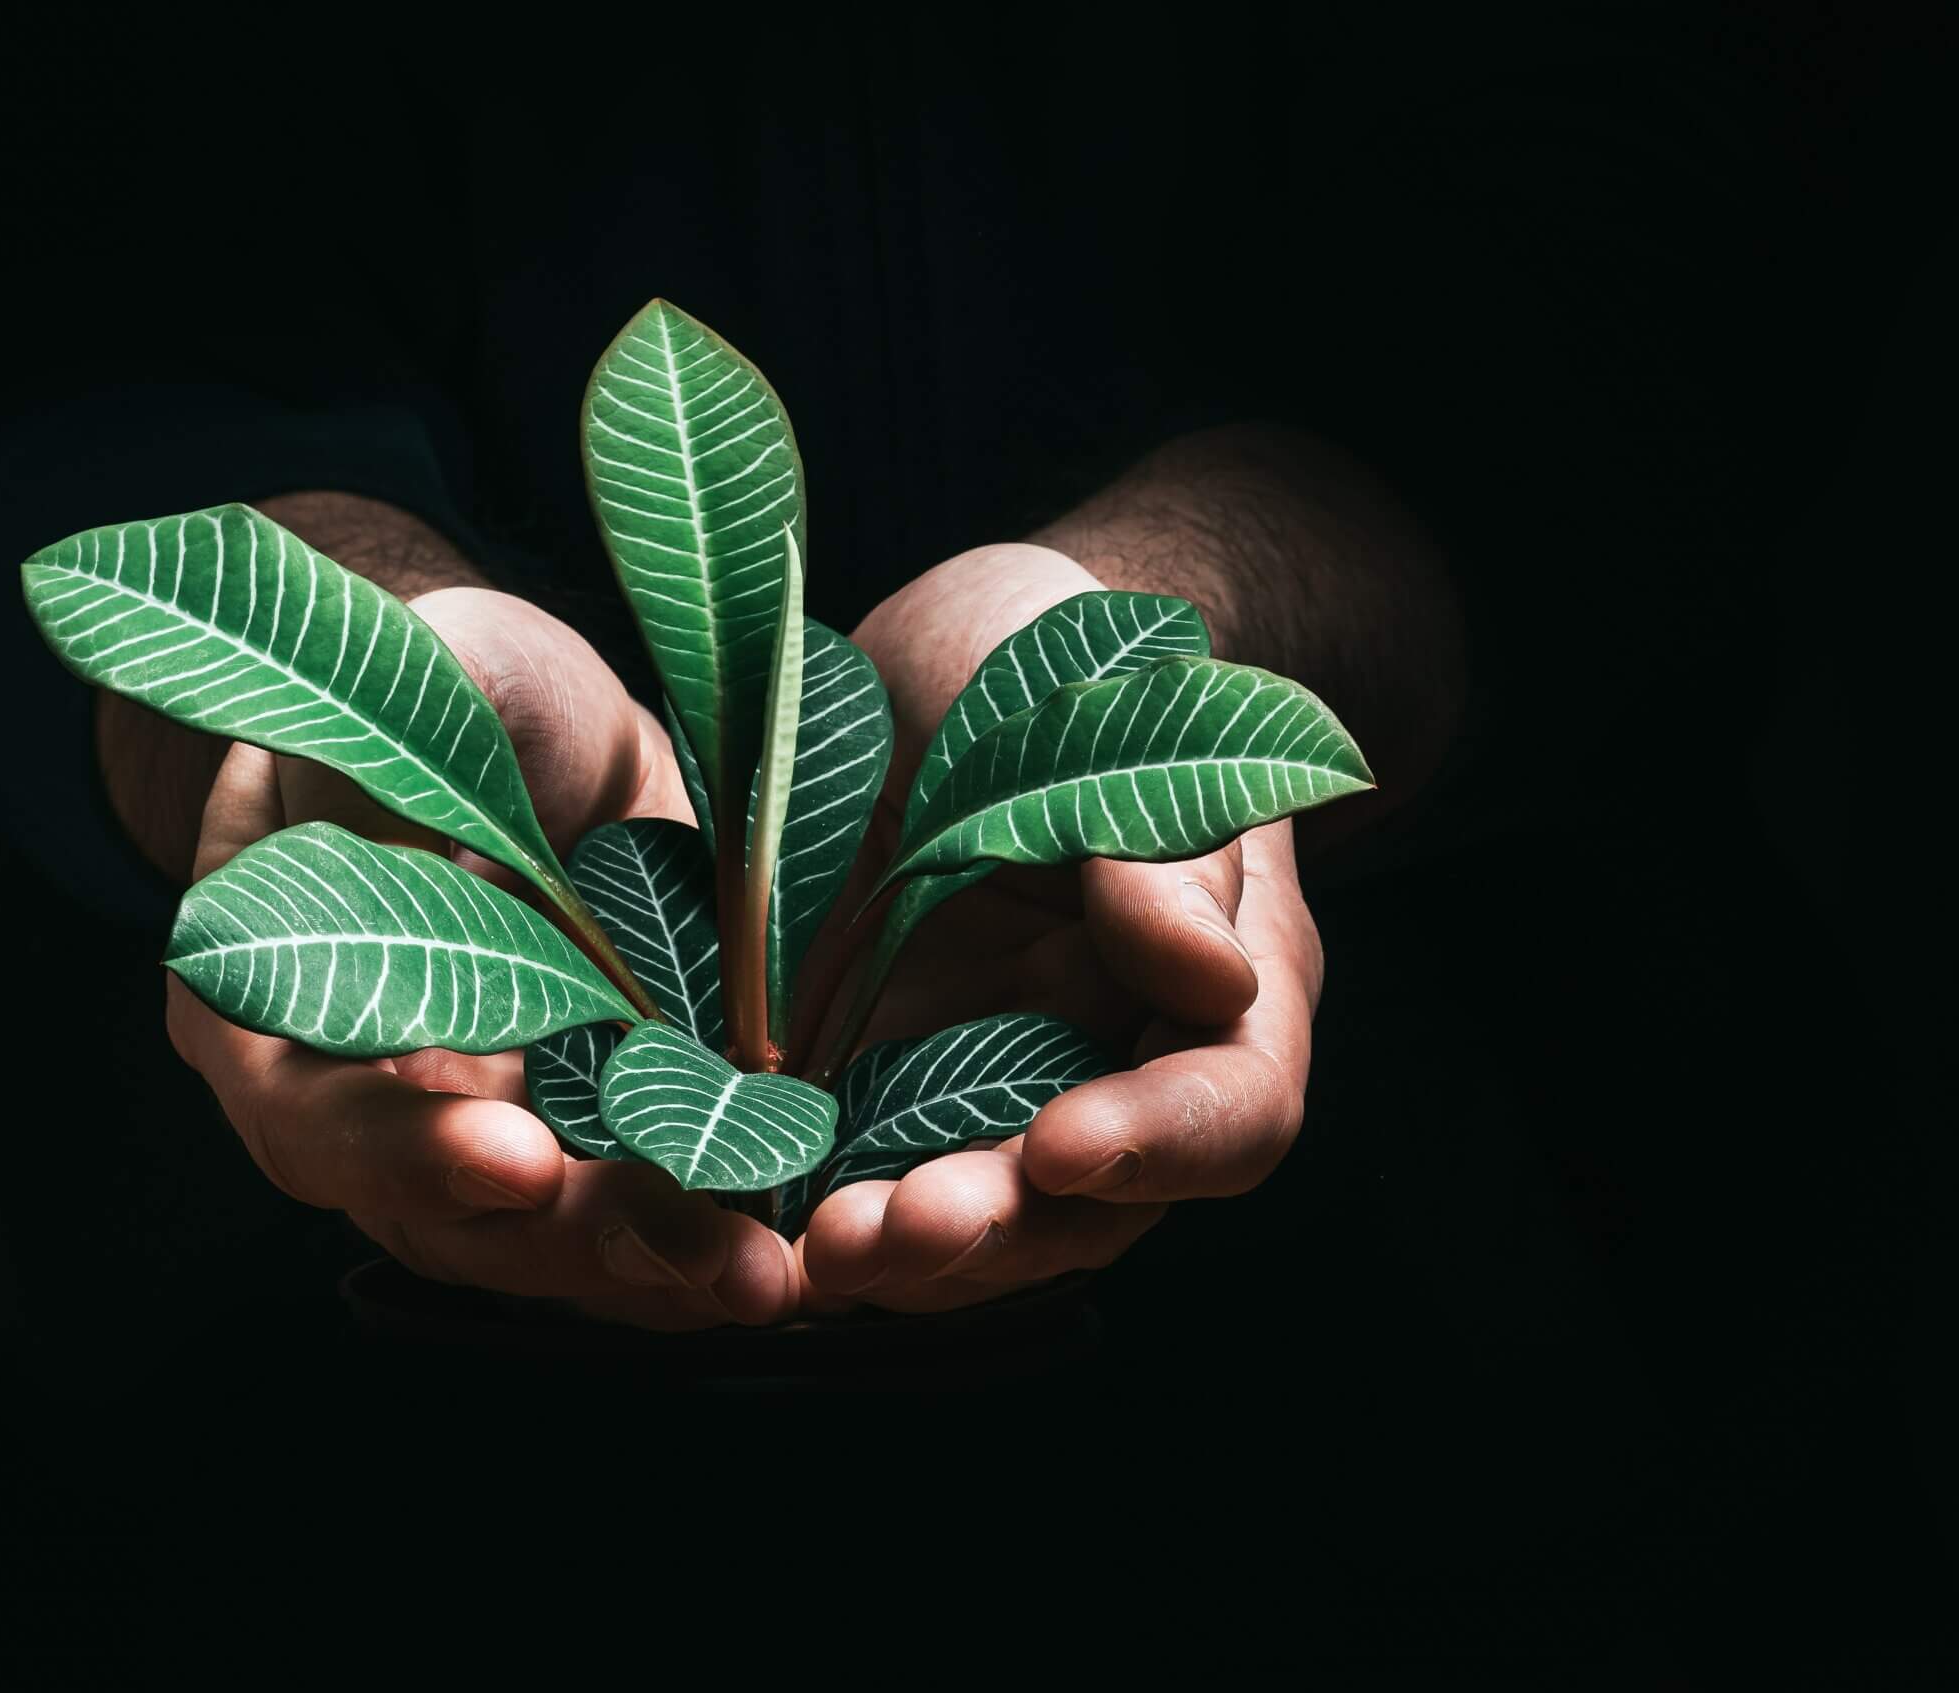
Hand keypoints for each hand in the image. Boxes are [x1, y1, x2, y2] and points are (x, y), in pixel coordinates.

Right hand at [162, 588, 801, 1329]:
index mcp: (263, 999)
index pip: (309, 1108)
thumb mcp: (444, 666)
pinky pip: (628, 1230)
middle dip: (577, 1238)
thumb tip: (388, 798)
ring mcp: (466, 1149)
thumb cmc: (463, 682)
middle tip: (704, 1250)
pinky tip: (797, 1250)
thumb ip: (424, 720)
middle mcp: (351, 1107)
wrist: (546, 734)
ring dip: (660, 1268)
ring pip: (545, 1248)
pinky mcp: (573, 1154)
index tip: (519, 1157)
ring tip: (768, 1273)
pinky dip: (707, 1243)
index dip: (405, 1146)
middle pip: (443, 1219)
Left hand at [795, 546, 1322, 1313]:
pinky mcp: (866, 1094)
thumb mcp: (1106, 712)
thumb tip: (1217, 978)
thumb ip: (1161, 847)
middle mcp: (1111, 1070)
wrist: (926, 660)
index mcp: (1216, 985)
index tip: (1058, 1146)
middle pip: (1084, 1210)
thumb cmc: (1052, 655)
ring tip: (802, 1252)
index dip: (1155, 1144)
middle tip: (888, 1233)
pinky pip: (841, 1181)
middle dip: (988, 1230)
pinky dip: (792, 1214)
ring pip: (963, 1224)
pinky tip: (725, 1222)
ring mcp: (983, 1095)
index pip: (1233, 1110)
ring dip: (889, 1253)